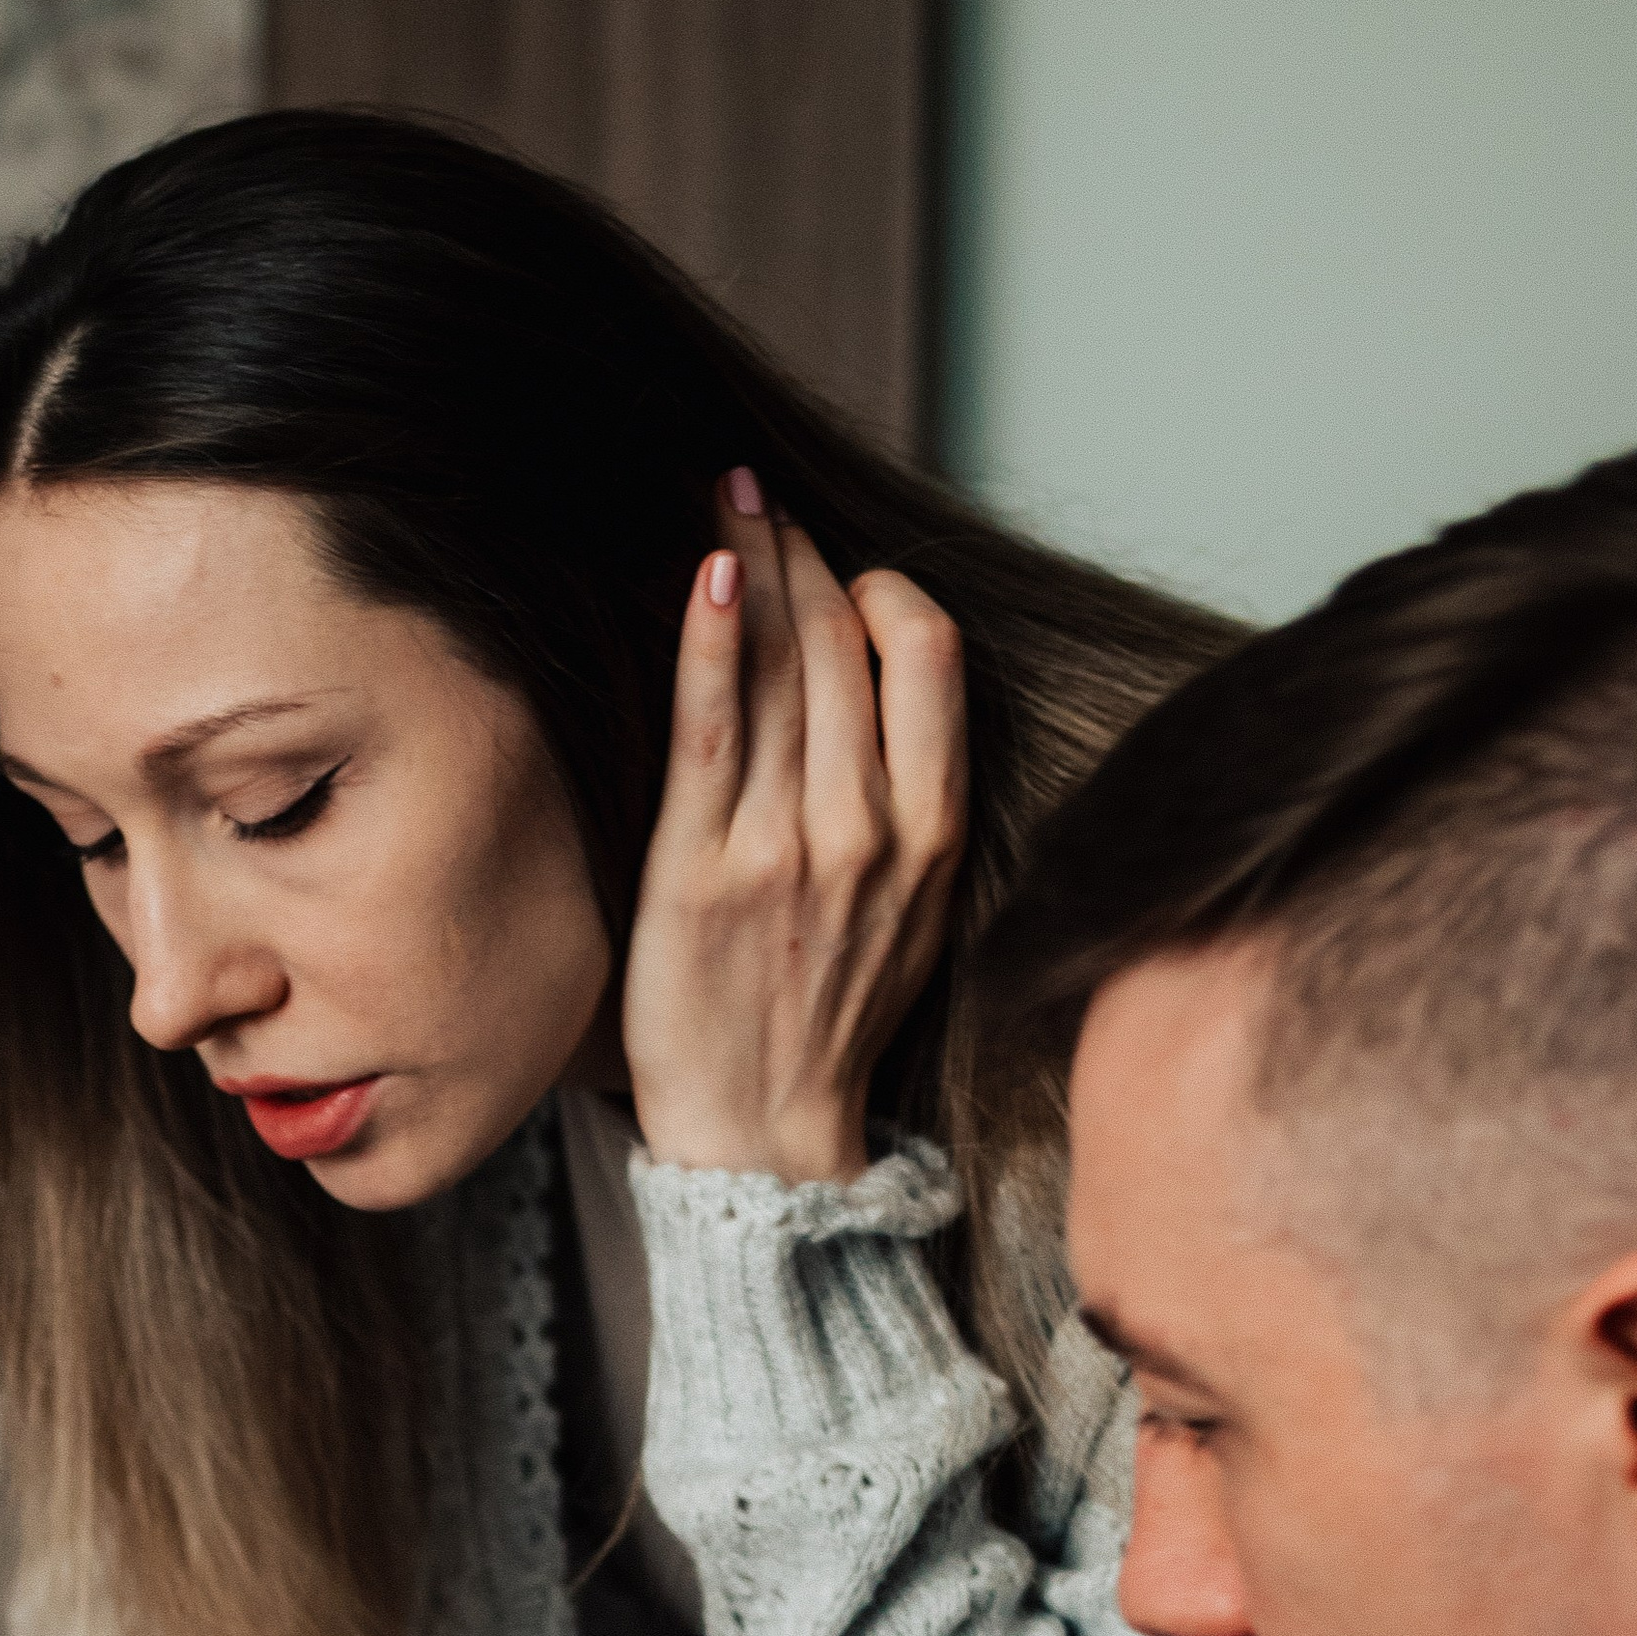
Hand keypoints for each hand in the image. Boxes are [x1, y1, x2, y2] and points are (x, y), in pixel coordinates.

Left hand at [620, 466, 967, 1186]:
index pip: (928, 653)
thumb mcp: (919, 914)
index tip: (841, 566)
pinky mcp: (702, 870)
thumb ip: (915, 807)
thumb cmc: (831, 1022)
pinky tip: (706, 573)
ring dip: (755, 562)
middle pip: (845, 640)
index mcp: (934, 834)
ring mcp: (785, 848)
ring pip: (783, 664)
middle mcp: (869, 829)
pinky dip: (713, 638)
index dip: (883, 585)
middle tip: (759, 499)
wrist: (764, 1136)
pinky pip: (712, 725)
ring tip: (724, 504)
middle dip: (802, 550)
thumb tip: (892, 694)